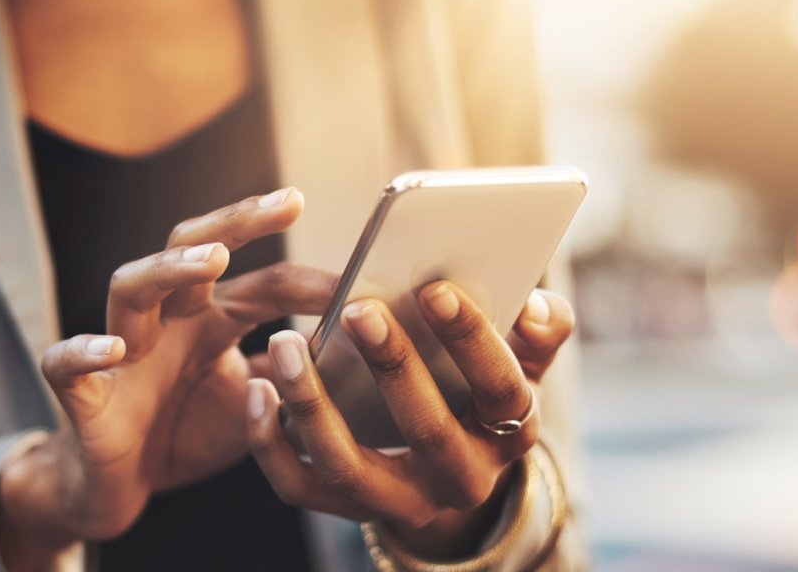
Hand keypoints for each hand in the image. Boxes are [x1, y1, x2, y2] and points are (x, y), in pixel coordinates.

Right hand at [0, 188, 337, 566]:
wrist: (118, 488)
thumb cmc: (185, 433)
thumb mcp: (256, 405)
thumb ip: (294, 377)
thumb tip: (357, 353)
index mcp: (210, 319)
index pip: (264, 283)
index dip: (312, 281)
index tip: (365, 279)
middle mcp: (166, 321)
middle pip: (191, 248)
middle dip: (237, 221)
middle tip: (288, 201)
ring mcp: (121, 352)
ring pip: (130, 287)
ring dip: (169, 268)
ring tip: (214, 259)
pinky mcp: (83, 396)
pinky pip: (66, 364)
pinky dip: (84, 351)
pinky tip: (113, 348)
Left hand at [245, 282, 575, 556]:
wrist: (449, 464)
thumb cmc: (479, 388)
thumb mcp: (522, 362)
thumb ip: (540, 331)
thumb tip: (538, 306)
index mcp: (509, 434)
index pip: (500, 390)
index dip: (472, 340)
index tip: (435, 289)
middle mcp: (459, 480)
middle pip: (426, 430)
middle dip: (393, 366)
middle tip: (359, 307)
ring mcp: (400, 501)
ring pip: (349, 467)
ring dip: (312, 404)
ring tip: (285, 343)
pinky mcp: (346, 508)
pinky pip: (299, 486)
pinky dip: (270, 443)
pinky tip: (257, 388)